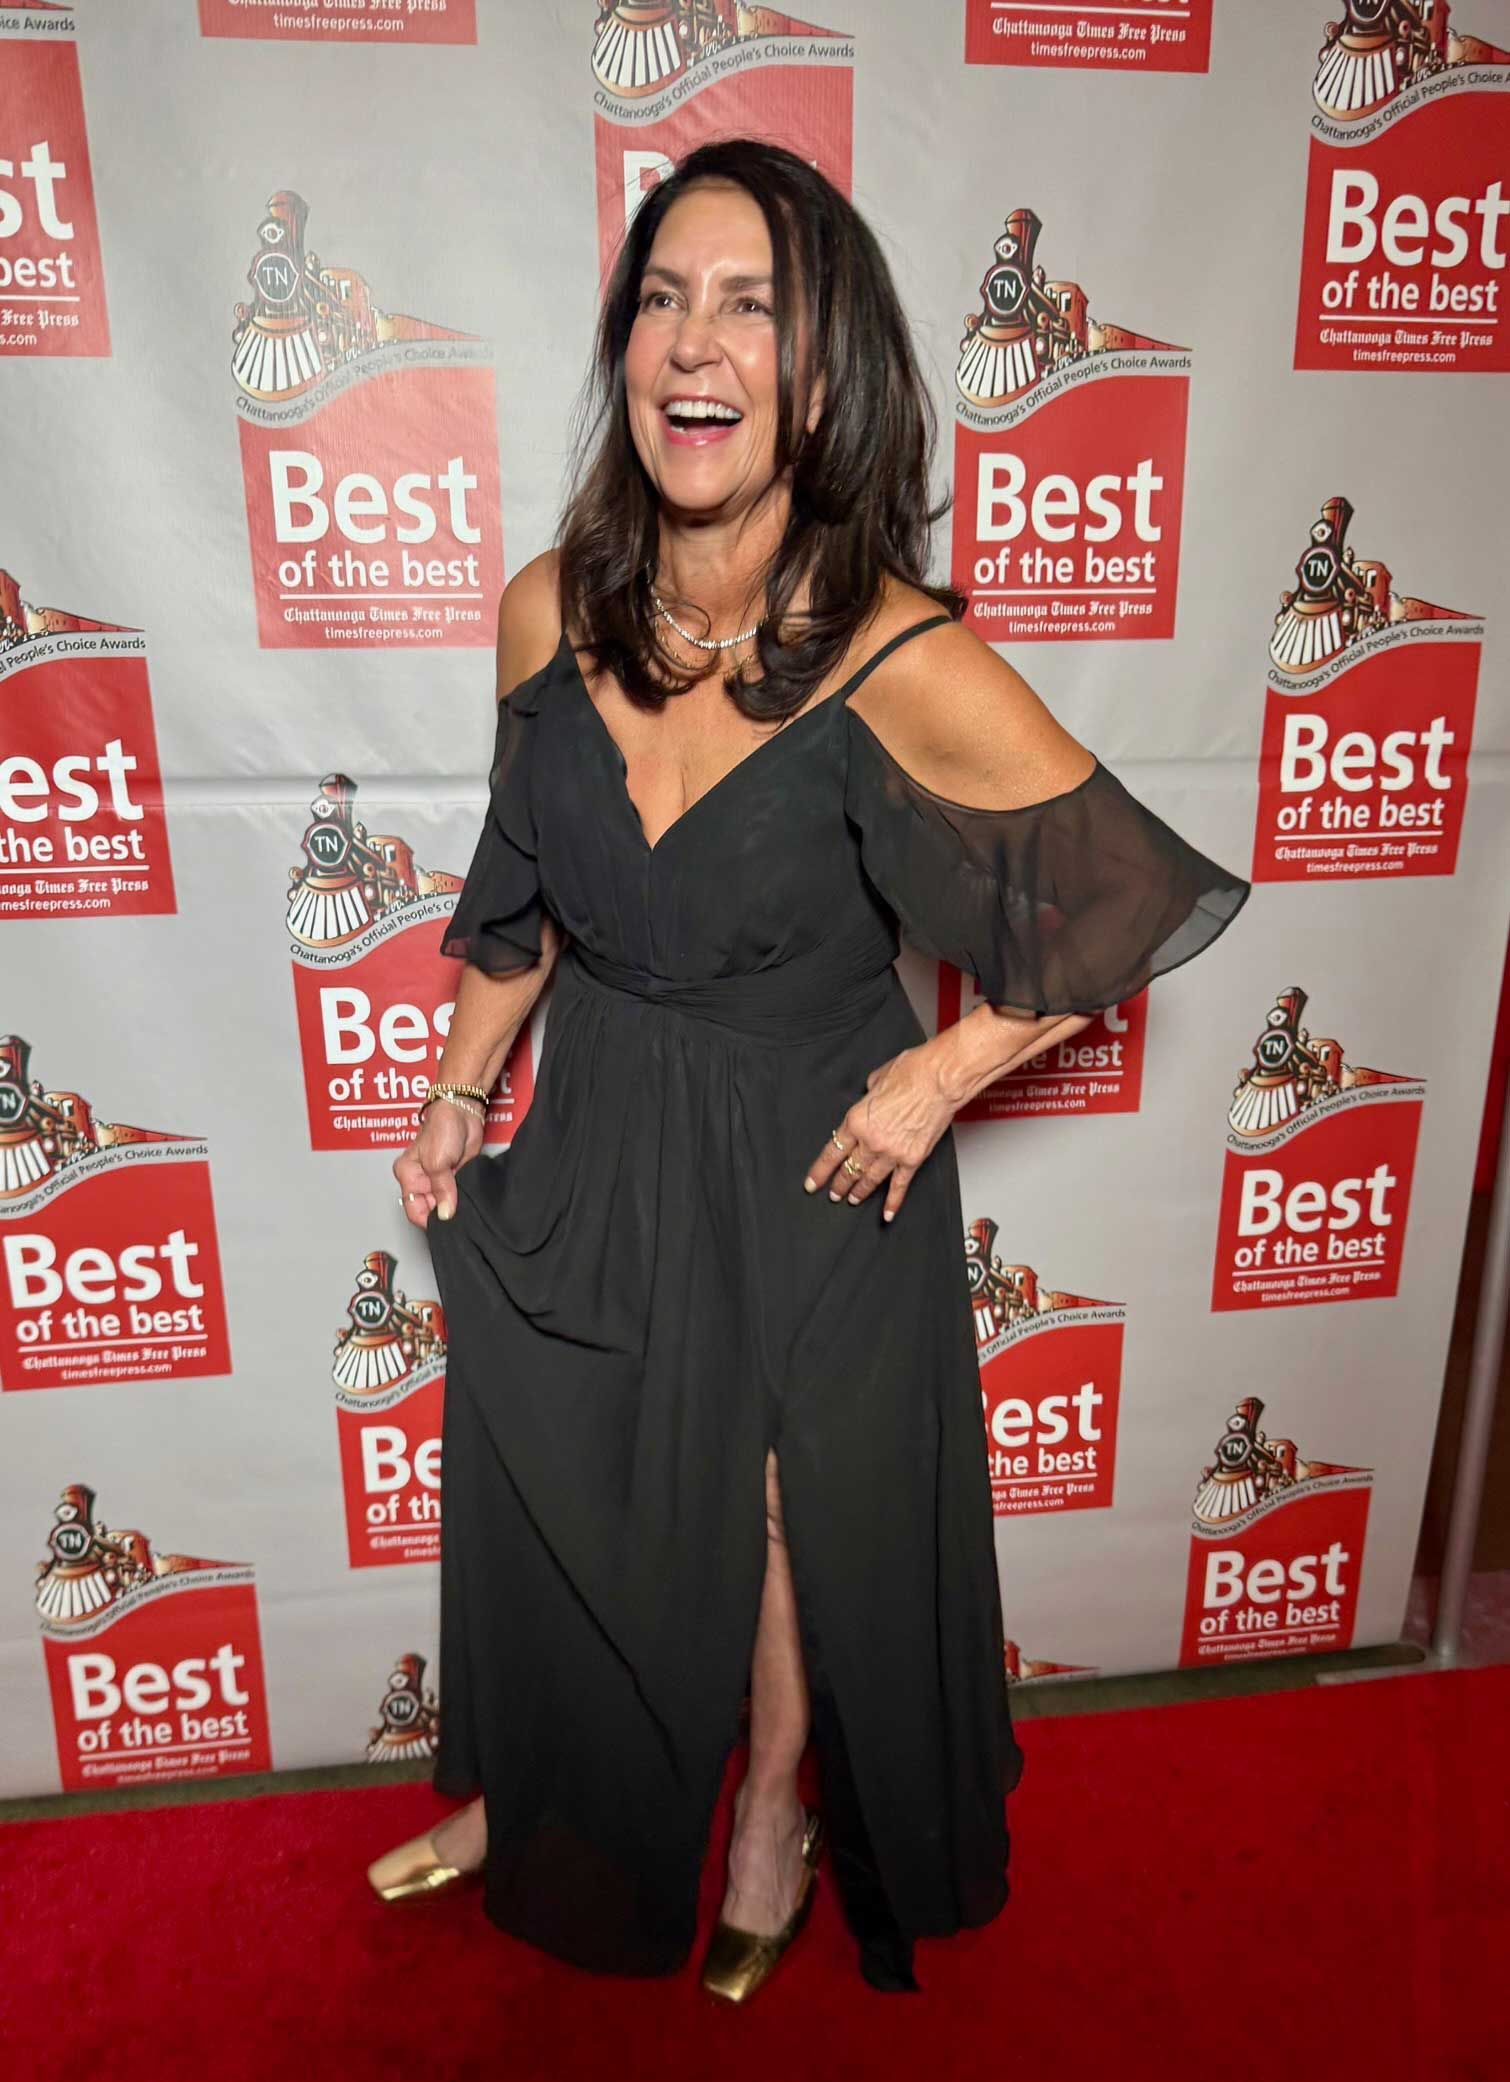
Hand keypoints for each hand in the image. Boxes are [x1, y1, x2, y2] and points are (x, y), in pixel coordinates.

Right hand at [393, 1099, 485, 1227]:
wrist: (464, 1112)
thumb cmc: (442, 1126)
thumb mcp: (437, 1162)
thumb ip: (441, 1189)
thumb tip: (445, 1213)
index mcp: (407, 1175)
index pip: (413, 1209)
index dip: (428, 1219)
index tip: (444, 1222)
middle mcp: (421, 1180)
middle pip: (430, 1209)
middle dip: (443, 1211)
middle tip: (455, 1209)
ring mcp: (440, 1179)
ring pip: (446, 1204)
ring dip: (454, 1205)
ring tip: (461, 1199)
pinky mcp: (456, 1177)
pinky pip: (458, 1195)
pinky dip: (463, 1198)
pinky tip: (467, 1196)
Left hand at [803, 1046, 957, 1223]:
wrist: (940, 1079)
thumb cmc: (911, 1072)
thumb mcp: (876, 1079)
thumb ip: (868, 1097)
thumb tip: (870, 1100)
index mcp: (856, 1120)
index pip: (832, 1153)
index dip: (820, 1171)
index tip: (812, 1183)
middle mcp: (871, 1141)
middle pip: (849, 1169)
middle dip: (839, 1184)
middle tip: (833, 1194)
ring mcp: (892, 1153)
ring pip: (869, 1180)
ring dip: (859, 1192)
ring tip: (853, 1199)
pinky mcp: (913, 1159)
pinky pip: (899, 1186)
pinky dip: (893, 1202)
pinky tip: (887, 1214)